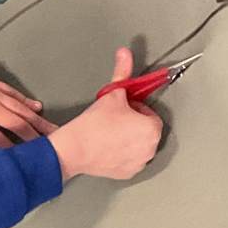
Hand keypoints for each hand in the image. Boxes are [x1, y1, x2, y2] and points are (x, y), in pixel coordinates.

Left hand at [0, 58, 55, 155]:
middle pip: (19, 125)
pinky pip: (14, 93)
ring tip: (53, 129)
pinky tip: (37, 106)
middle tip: (51, 146)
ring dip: (38, 120)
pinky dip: (26, 100)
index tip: (26, 160)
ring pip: (21, 109)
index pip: (2, 142)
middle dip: (35, 137)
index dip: (14, 152)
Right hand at [46, 48, 165, 180]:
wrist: (75, 149)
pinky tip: (108, 146)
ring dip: (129, 138)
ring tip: (110, 133)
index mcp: (151, 129)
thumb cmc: (94, 124)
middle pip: (146, 130)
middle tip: (115, 120)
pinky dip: (122, 153)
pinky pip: (130, 159)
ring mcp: (139, 163)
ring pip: (138, 145)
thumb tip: (124, 54)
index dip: (136, 109)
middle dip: (134, 123)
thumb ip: (122, 72)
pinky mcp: (127, 173)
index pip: (150, 113)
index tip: (123, 109)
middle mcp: (149, 148)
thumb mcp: (112, 93)